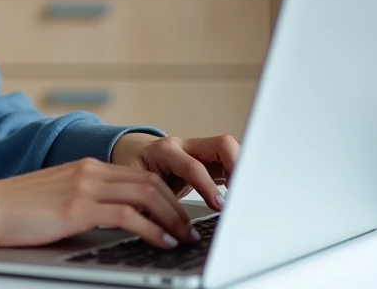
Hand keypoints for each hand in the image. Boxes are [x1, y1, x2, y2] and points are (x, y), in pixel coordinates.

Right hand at [0, 158, 200, 250]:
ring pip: (146, 195)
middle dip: (178, 206)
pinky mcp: (77, 207)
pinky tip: (162, 242)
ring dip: (172, 218)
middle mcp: (90, 170)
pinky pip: (128, 216)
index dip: (168, 194)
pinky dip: (152, 229)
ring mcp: (84, 186)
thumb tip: (114, 221)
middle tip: (192, 230)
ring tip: (184, 238)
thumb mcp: (58, 198)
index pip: (140, 175)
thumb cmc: (15, 209)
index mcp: (87, 167)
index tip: (181, 215)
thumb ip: (86, 201)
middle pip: (150, 182)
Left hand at [110, 132, 239, 212]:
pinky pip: (229, 158)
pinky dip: (239, 172)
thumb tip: (160, 231)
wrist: (132, 151)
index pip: (193, 166)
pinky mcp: (208, 158)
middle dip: (236, 166)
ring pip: (229, 148)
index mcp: (165, 151)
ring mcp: (199, 149)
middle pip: (220, 144)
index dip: (207, 186)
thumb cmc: (133, 168)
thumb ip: (148, 205)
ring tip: (245, 193)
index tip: (219, 206)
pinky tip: (241, 190)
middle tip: (241, 193)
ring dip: (241, 168)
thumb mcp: (134, 186)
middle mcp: (186, 145)